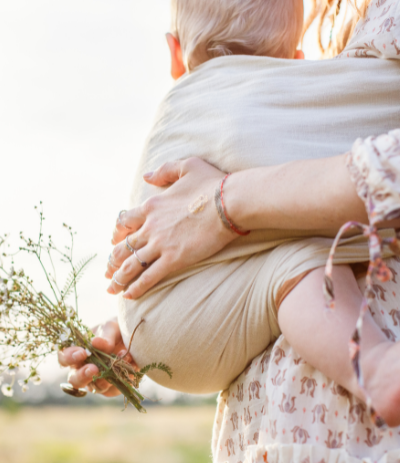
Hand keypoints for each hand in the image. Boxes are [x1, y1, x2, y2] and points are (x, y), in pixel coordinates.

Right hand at [57, 317, 135, 396]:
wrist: (135, 339)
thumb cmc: (115, 331)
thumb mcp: (111, 328)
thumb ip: (105, 336)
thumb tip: (95, 342)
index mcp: (77, 353)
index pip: (64, 358)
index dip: (69, 358)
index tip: (81, 353)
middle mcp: (83, 369)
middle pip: (74, 380)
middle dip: (82, 376)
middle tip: (93, 369)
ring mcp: (97, 381)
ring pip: (95, 388)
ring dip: (107, 378)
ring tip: (120, 361)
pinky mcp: (112, 388)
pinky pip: (114, 389)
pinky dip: (122, 378)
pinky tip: (131, 365)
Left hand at [105, 158, 236, 298]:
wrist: (229, 202)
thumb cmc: (212, 184)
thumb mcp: (187, 166)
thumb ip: (164, 171)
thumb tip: (146, 175)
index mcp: (152, 205)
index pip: (125, 222)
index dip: (117, 233)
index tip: (114, 241)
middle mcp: (151, 226)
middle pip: (123, 246)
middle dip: (113, 260)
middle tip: (107, 271)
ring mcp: (160, 244)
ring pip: (131, 264)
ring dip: (118, 277)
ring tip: (112, 288)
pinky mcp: (173, 259)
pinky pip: (149, 276)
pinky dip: (136, 287)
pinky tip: (128, 296)